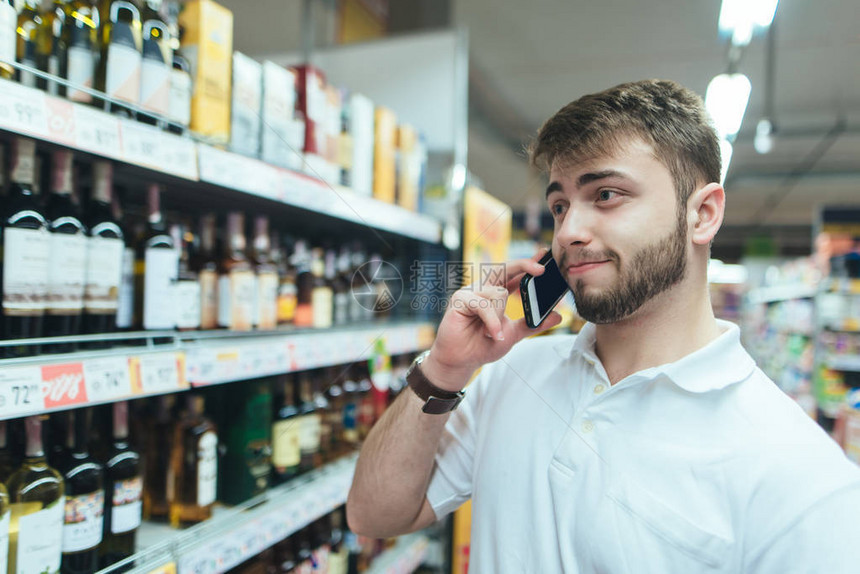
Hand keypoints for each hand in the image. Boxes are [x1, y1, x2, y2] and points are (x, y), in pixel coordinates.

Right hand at [422, 249, 562, 391]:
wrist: (461, 361)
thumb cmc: (482, 346)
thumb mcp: (513, 334)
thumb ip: (532, 324)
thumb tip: (558, 316)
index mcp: (496, 292)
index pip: (514, 274)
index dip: (528, 264)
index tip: (544, 255)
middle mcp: (483, 288)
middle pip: (505, 268)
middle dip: (524, 265)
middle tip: (541, 269)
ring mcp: (471, 292)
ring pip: (498, 293)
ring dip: (500, 317)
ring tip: (495, 335)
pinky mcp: (460, 299)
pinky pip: (484, 304)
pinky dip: (492, 321)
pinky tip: (493, 334)